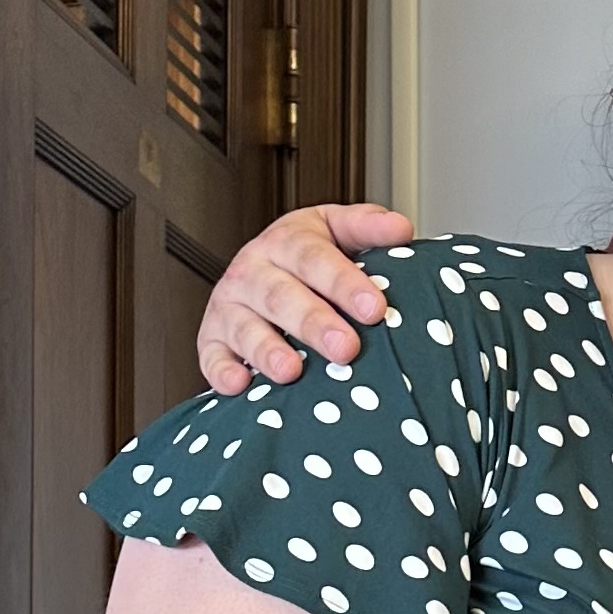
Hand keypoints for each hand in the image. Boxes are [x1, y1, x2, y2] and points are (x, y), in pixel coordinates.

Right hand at [197, 202, 415, 393]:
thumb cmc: (308, 258)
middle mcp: (254, 270)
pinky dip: (222, 371)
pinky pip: (211, 356)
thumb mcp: (337, 231)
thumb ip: (368, 228)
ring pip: (246, 327)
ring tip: (292, 370)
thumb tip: (400, 229)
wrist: (261, 270)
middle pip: (281, 295)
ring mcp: (230, 305)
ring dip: (268, 350)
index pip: (314, 257)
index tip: (374, 308)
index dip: (343, 283)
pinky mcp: (212, 338)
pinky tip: (240, 385)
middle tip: (346, 348)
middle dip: (314, 323)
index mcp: (287, 241)